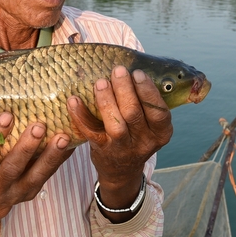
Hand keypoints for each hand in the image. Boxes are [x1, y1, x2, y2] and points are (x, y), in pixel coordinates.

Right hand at [0, 112, 73, 236]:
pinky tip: (72, 143)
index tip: (6, 115)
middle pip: (11, 168)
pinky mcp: (31, 192)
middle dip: (26, 147)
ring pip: (35, 176)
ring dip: (50, 155)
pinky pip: (47, 175)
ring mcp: (15, 193)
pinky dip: (60, 158)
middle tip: (39, 126)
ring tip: (63, 137)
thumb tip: (0, 106)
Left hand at [68, 66, 172, 221]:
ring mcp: (122, 147)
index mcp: (161, 132)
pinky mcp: (102, 150)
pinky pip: (90, 131)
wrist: (122, 170)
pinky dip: (80, 115)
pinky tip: (74, 100)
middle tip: (117, 71)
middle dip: (124, 89)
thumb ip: (148, 101)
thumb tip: (135, 66)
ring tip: (101, 83)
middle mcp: (144, 141)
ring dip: (106, 101)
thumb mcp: (151, 124)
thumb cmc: (137, 135)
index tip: (137, 73)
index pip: (158, 111)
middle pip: (134, 113)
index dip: (148, 91)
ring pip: (115, 123)